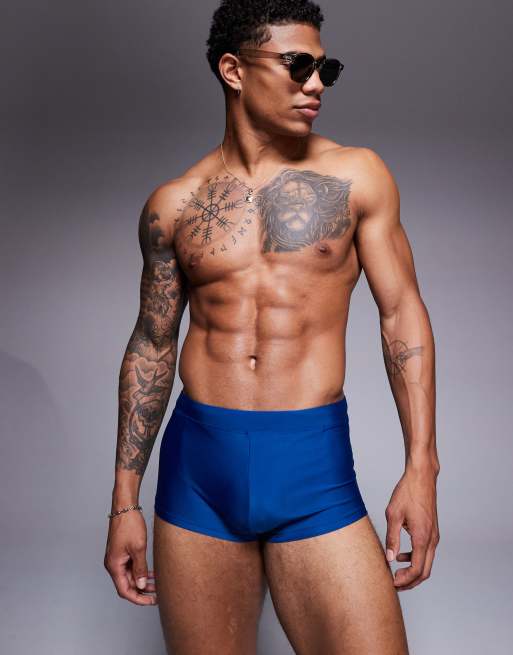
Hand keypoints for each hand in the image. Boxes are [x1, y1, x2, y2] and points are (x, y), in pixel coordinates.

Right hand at [104, 509, 156, 604]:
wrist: (125, 506)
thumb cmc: (129, 524)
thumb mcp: (138, 548)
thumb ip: (140, 568)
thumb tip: (141, 585)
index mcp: (114, 565)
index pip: (124, 590)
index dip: (138, 598)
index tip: (151, 602)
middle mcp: (113, 564)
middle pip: (127, 585)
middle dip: (142, 591)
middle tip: (157, 595)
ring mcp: (117, 558)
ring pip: (130, 576)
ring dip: (142, 581)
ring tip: (157, 585)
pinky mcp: (122, 552)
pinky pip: (131, 567)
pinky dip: (140, 571)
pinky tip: (151, 573)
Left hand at [384, 466, 439, 590]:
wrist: (422, 477)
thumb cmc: (407, 492)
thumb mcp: (393, 515)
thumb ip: (392, 538)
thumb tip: (390, 559)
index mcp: (423, 537)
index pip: (417, 569)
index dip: (404, 580)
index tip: (392, 583)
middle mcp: (432, 539)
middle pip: (425, 572)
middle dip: (410, 582)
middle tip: (394, 585)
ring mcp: (434, 536)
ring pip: (427, 563)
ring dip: (413, 571)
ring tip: (395, 573)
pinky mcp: (432, 531)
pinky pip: (426, 553)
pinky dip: (415, 559)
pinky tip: (401, 555)